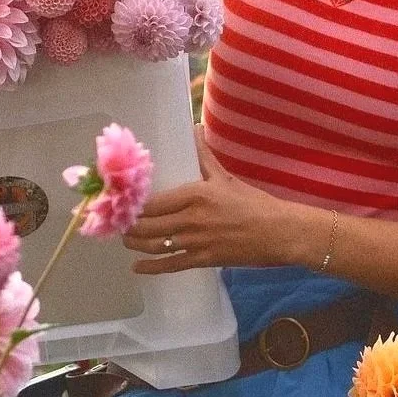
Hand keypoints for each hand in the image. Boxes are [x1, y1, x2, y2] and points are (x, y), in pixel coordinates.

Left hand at [123, 126, 289, 273]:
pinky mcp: (203, 260)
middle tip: (118, 224)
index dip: (132, 205)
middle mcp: (190, 218)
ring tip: (126, 240)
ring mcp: (196, 241)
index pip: (153, 201)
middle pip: (147, 225)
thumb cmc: (254, 203)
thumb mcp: (226, 177)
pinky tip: (138, 267)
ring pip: (154, 245)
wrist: (279, 232)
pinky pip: (170, 265)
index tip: (120, 204)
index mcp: (194, 194)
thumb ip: (204, 156)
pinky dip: (151, 267)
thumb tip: (196, 129)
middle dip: (128, 226)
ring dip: (135, 244)